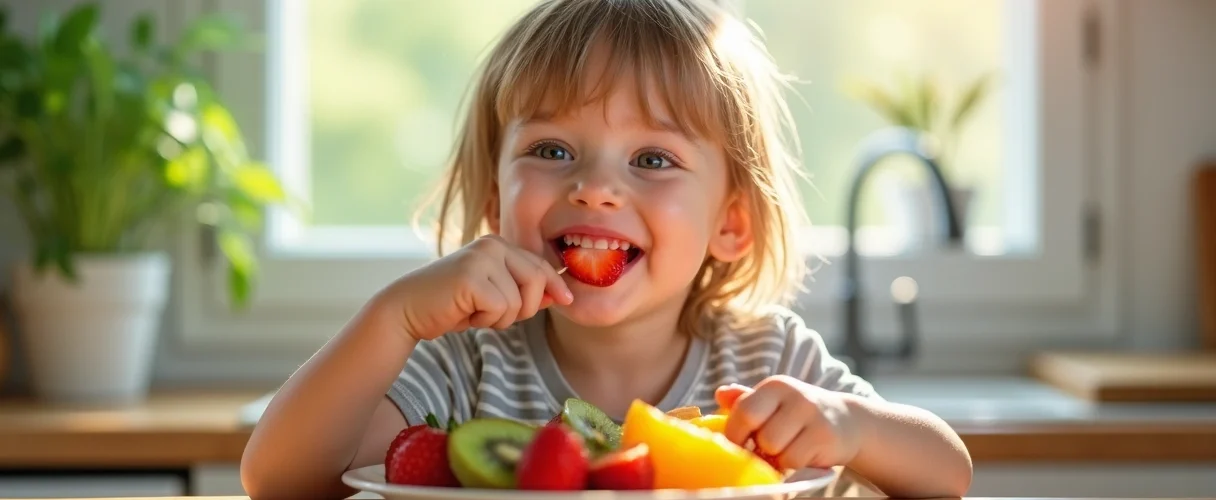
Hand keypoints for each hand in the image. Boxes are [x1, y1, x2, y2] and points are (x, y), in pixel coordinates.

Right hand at [379, 235, 573, 341]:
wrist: (409, 310)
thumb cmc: (452, 305)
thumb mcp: (494, 296)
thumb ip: (523, 292)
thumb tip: (561, 295)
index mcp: (498, 245)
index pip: (540, 265)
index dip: (555, 286)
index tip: (568, 300)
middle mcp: (492, 245)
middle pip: (537, 282)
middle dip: (525, 309)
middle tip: (494, 316)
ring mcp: (481, 259)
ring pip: (518, 301)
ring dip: (499, 319)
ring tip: (474, 312)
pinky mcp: (472, 277)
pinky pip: (501, 309)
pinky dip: (485, 321)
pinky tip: (465, 314)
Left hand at [715, 375, 863, 469]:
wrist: (846, 421)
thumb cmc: (798, 415)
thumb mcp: (773, 403)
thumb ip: (746, 401)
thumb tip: (720, 395)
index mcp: (775, 387)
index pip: (743, 411)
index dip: (734, 435)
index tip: (737, 446)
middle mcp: (794, 396)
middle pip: (760, 434)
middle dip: (757, 448)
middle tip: (762, 451)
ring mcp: (812, 415)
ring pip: (776, 449)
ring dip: (776, 458)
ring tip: (784, 451)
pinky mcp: (825, 436)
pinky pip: (794, 460)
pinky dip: (792, 464)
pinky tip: (800, 455)